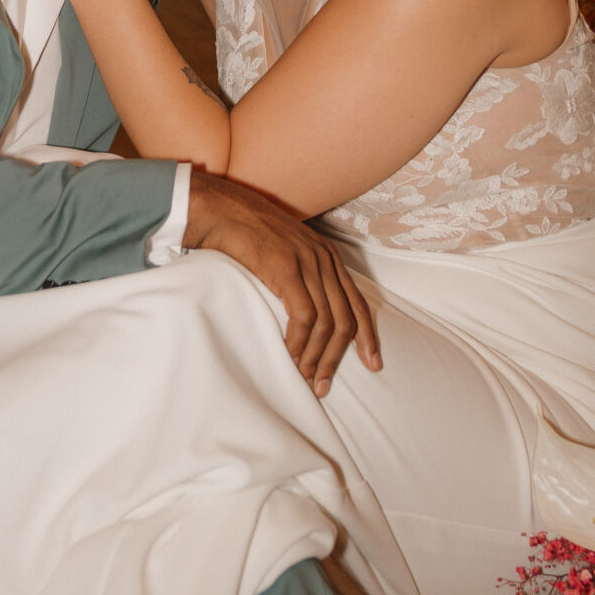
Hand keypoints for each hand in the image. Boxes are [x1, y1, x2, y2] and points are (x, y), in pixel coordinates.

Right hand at [183, 173, 380, 395]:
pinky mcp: (286, 268)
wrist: (221, 209)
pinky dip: (299, 342)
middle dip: (337, 357)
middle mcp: (324, 258)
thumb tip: (307, 313)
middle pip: (345, 319)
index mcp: (328, 256)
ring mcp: (307, 262)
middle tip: (323, 384)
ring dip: (317, 356)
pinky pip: (304, 316)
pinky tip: (290, 356)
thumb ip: (303, 275)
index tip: (373, 364)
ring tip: (305, 378)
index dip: (368, 337)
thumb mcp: (286, 252)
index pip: (358, 303)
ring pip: (327, 322)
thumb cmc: (247, 233)